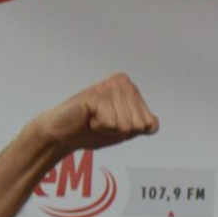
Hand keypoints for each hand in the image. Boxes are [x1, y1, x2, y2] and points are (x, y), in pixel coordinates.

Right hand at [28, 72, 158, 155]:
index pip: (151, 125)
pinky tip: (89, 117)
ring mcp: (111, 86)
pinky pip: (111, 123)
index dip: (132, 133)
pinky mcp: (97, 94)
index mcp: (133, 90)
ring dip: (109, 128)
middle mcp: (124, 83)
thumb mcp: (125, 130)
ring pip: (126, 125)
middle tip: (103, 122)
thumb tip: (153, 123)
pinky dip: (99, 127)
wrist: (64, 133)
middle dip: (121, 131)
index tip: (115, 125)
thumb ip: (142, 125)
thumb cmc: (93, 130)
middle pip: (139, 125)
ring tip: (95, 119)